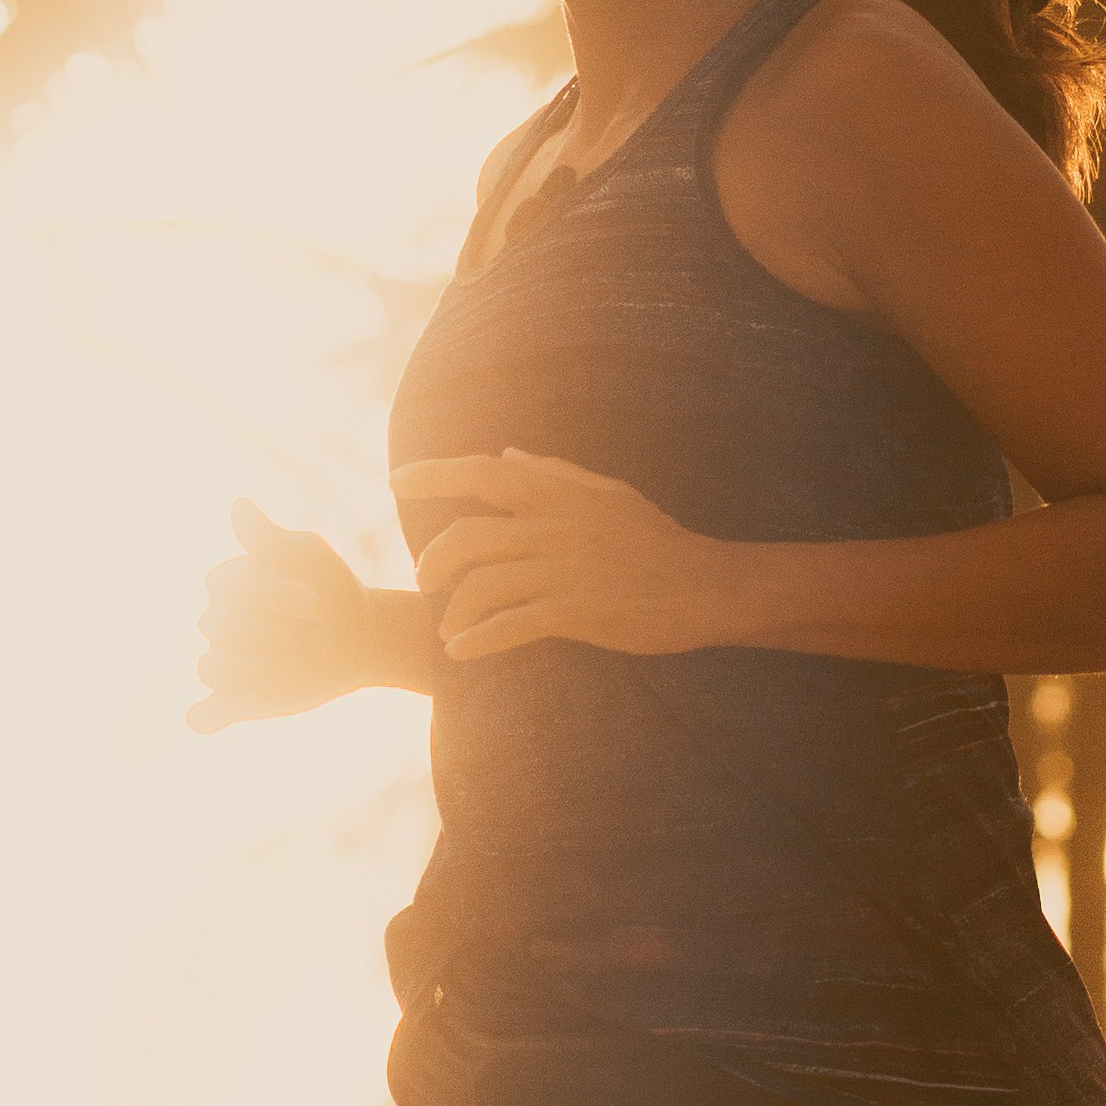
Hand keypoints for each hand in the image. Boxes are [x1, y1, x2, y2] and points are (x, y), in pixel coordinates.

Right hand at [191, 497, 379, 731]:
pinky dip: (210, 717)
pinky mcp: (237, 701)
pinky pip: (204, 715)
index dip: (274, 596)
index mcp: (228, 583)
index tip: (316, 601)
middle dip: (275, 631)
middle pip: (220, 628)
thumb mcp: (309, 556)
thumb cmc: (330, 587)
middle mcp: (218, 622)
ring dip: (260, 668)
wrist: (358, 635)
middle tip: (319, 631)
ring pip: (213, 668)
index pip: (229, 588)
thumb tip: (239, 506)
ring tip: (301, 664)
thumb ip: (271, 540)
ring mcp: (226, 661)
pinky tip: (234, 709)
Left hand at [396, 449, 739, 660]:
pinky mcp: (576, 611)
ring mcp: (564, 570)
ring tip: (448, 626)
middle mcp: (555, 526)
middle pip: (468, 536)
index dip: (434, 474)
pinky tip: (460, 652)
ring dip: (453, 609)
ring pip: (482, 584)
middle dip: (434, 560)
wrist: (709, 586)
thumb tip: (510, 453)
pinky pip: (509, 626)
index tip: (397, 482)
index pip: (483, 472)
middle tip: (425, 580)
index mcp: (560, 494)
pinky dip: (477, 640)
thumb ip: (556, 473)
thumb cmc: (659, 540)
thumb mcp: (610, 494)